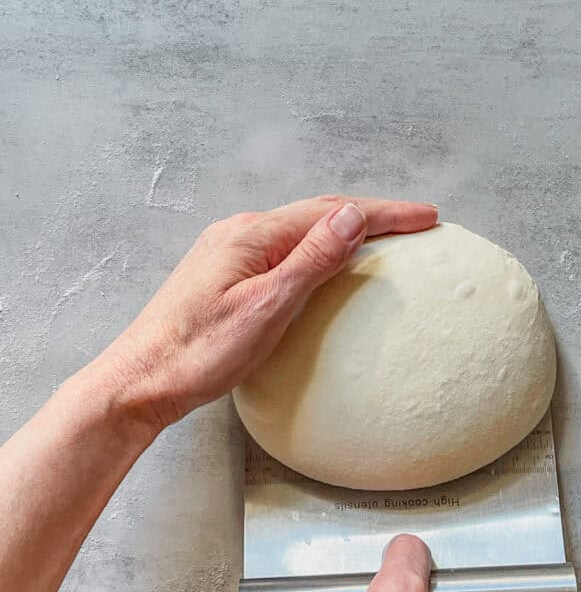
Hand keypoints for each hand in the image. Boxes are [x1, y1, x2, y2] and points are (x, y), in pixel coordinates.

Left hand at [97, 196, 437, 430]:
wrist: (142, 380)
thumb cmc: (200, 352)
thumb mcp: (267, 306)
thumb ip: (311, 258)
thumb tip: (352, 215)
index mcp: (253, 235)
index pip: (334, 212)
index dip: (385, 213)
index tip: (428, 217)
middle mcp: (240, 232)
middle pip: (319, 213)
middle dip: (372, 215)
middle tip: (418, 222)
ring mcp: (229, 252)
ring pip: (301, 230)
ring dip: (345, 228)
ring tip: (384, 236)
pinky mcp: (225, 275)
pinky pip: (284, 249)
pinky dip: (319, 248)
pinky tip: (328, 263)